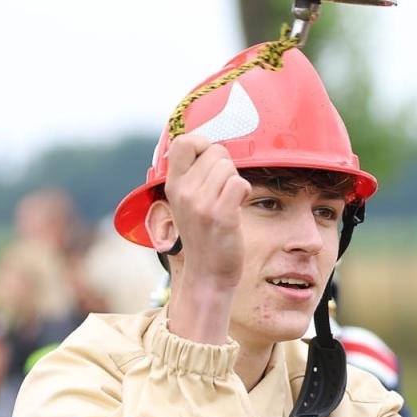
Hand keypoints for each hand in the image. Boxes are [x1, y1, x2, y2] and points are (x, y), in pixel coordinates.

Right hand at [159, 133, 249, 288]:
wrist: (207, 274)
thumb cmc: (203, 235)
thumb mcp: (186, 203)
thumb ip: (193, 176)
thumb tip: (210, 146)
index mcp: (173, 185)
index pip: (183, 141)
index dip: (203, 143)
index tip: (210, 162)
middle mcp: (183, 192)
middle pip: (216, 151)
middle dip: (226, 167)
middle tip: (221, 192)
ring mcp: (200, 204)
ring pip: (229, 167)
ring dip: (235, 182)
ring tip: (227, 202)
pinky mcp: (220, 216)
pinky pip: (239, 183)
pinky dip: (244, 193)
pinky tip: (237, 207)